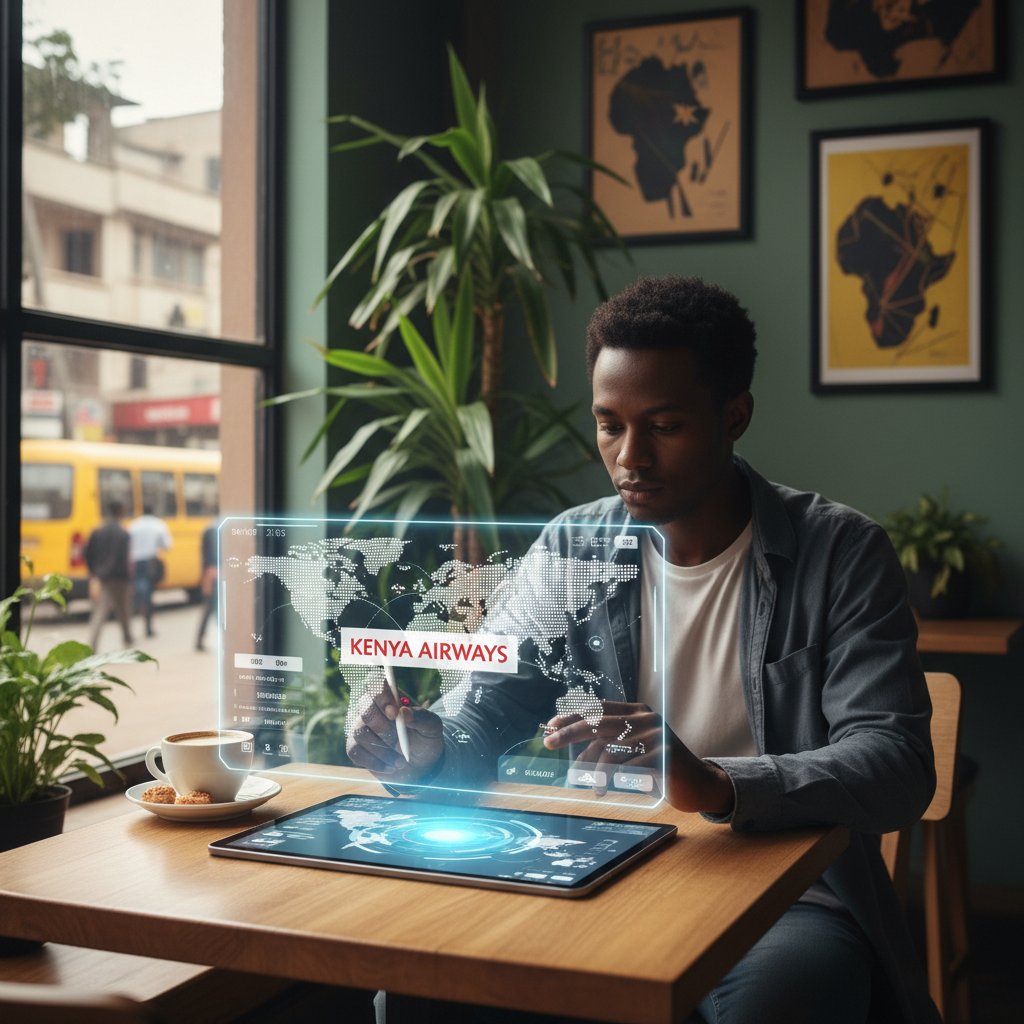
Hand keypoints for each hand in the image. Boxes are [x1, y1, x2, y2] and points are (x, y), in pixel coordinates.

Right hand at [346, 684, 443, 782]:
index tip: (394, 712)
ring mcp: (361, 727)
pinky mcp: (356, 747)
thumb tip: (404, 712)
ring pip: (359, 731)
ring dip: (382, 749)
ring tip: (400, 759)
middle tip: (399, 742)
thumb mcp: (433, 727)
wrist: (420, 765)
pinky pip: (355, 751)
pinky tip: (391, 766)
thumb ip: (422, 717)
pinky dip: (375, 762)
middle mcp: (372, 708)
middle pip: (364, 706)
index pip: (376, 683)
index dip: (381, 695)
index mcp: (391, 696)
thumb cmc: (425, 739)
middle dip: (382, 727)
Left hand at [542, 700, 732, 813]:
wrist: (699, 784)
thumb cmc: (661, 768)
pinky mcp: (662, 756)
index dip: (572, 715)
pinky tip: (607, 791)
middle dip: (569, 732)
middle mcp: (646, 718)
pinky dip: (613, 781)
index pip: (598, 708)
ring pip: (610, 750)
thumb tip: (574, 756)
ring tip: (593, 788)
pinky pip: (626, 768)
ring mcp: (655, 735)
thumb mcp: (634, 751)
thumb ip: (610, 746)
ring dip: (595, 772)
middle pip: (598, 722)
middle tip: (548, 742)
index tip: (550, 725)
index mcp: (638, 711)